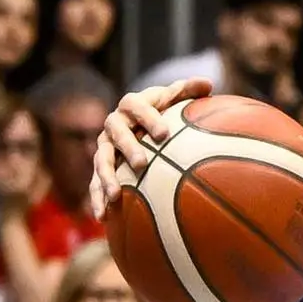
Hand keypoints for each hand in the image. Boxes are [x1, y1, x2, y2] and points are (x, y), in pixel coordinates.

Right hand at [93, 79, 203, 216]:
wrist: (140, 126)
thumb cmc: (163, 112)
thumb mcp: (174, 100)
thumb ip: (187, 91)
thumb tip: (207, 83)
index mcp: (131, 105)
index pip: (135, 105)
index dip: (148, 117)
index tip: (163, 134)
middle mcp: (114, 124)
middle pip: (116, 133)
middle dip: (128, 147)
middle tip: (141, 164)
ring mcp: (105, 146)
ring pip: (102, 160)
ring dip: (106, 177)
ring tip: (115, 196)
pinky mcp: (100, 167)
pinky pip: (95, 183)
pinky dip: (97, 199)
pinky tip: (101, 218)